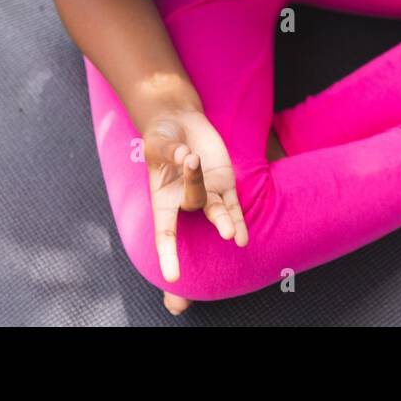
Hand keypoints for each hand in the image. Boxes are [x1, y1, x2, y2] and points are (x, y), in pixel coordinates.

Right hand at [142, 107, 248, 283]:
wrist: (179, 123)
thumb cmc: (162, 136)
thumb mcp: (158, 142)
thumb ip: (171, 152)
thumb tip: (187, 157)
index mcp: (163, 198)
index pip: (165, 232)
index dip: (168, 254)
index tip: (172, 277)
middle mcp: (185, 199)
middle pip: (194, 200)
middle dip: (194, 183)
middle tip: (190, 159)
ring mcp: (208, 193)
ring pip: (217, 210)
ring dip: (224, 222)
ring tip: (229, 235)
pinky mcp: (225, 183)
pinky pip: (234, 206)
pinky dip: (239, 220)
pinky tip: (242, 239)